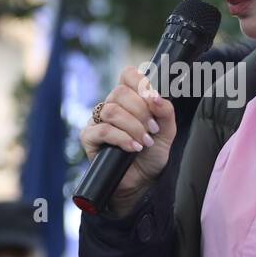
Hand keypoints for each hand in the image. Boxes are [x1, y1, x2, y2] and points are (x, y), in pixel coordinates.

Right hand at [80, 65, 177, 214]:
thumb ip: (166, 112)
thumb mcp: (166, 132)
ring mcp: (97, 121)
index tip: (154, 100)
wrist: (141, 181)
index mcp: (129, 99)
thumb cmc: (151, 154)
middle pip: (120, 92)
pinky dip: (122, 138)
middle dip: (141, 111)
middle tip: (153, 129)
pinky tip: (133, 148)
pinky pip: (103, 130)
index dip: (141, 83)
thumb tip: (158, 98)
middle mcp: (110, 106)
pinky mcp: (89, 137)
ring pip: (112, 110)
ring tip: (145, 141)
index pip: (128, 75)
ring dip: (133, 126)